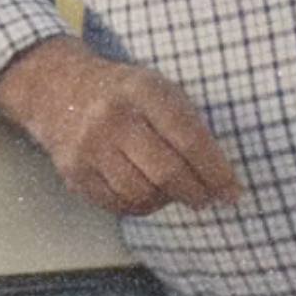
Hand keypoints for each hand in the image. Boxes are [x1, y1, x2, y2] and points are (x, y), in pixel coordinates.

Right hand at [0, 36, 243, 217]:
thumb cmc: (128, 95)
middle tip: (207, 198)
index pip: (188, 138)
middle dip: (195, 192)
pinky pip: (118, 204)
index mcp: (144, 90)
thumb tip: (224, 182)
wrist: (63, 90)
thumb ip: (192, 128)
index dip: (215, 170)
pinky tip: (146, 190)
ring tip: (172, 189)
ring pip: (142, 194)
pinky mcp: (74, 173)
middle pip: (166, 172)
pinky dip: (140, 204)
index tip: (232, 190)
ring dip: (166, 199)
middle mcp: (113, 117)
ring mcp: (89, 147)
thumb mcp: (162, 91)